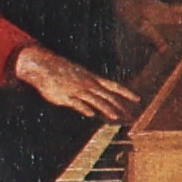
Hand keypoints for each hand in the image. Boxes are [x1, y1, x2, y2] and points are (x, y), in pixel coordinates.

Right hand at [11, 49, 138, 121]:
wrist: (43, 65)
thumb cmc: (63, 71)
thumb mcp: (81, 74)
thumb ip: (92, 84)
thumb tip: (103, 92)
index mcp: (92, 79)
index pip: (113, 86)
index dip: (126, 92)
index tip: (138, 99)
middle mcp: (88, 85)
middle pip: (107, 96)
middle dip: (120, 107)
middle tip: (130, 116)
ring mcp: (77, 90)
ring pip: (94, 100)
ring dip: (105, 108)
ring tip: (115, 117)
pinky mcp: (65, 96)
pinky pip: (75, 103)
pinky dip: (83, 108)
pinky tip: (91, 114)